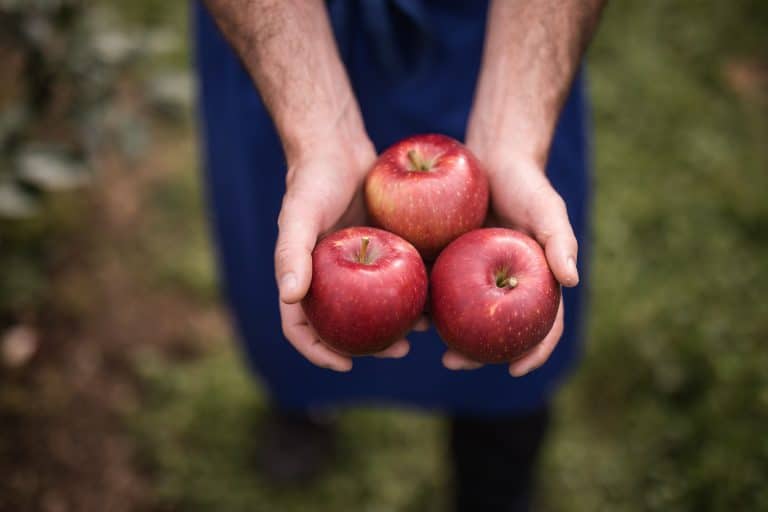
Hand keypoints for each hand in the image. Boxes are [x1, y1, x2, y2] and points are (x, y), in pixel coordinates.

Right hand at [274, 139, 423, 371]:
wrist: (339, 146)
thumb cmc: (313, 179)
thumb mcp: (300, 214)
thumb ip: (291, 252)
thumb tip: (289, 297)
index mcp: (304, 277)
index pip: (301, 326)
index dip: (318, 352)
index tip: (346, 366)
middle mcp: (329, 278)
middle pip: (344, 325)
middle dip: (369, 346)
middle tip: (400, 351)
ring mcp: (356, 267)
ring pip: (375, 307)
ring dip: (396, 323)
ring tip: (425, 328)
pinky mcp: (381, 250)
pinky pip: (395, 278)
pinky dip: (411, 292)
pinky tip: (435, 296)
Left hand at [442, 153, 578, 375]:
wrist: (491, 156)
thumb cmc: (526, 183)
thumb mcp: (547, 208)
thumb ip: (561, 241)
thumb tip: (572, 282)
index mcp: (534, 284)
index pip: (542, 326)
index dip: (533, 352)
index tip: (514, 370)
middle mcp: (503, 287)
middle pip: (493, 332)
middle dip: (474, 355)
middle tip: (452, 362)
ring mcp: (473, 277)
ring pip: (460, 315)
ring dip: (442, 332)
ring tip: (421, 336)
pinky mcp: (446, 261)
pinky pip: (435, 286)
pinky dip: (423, 299)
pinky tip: (406, 305)